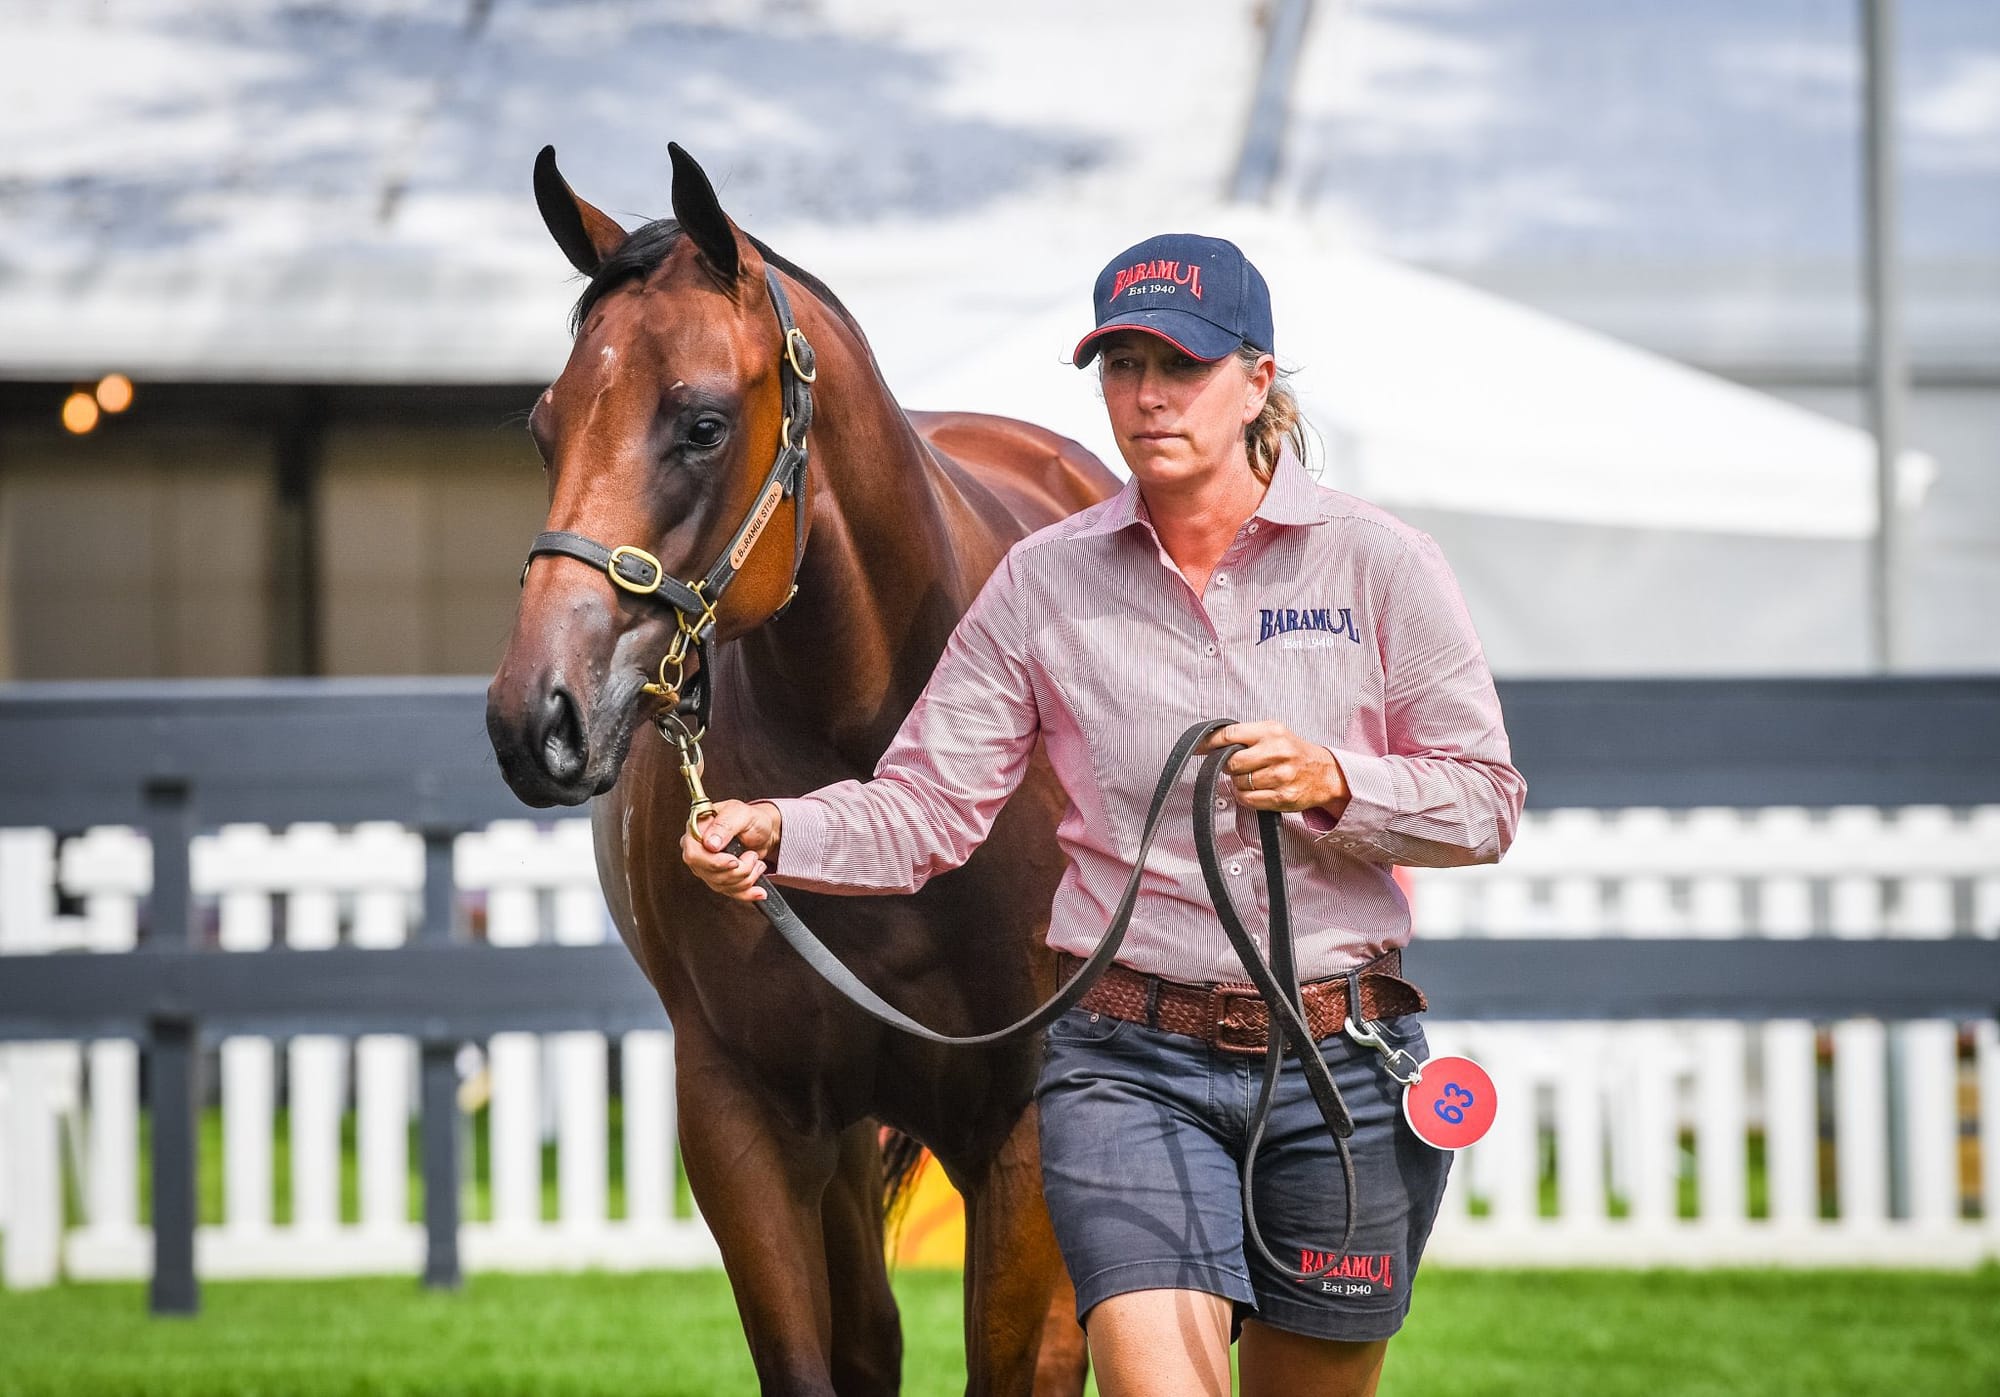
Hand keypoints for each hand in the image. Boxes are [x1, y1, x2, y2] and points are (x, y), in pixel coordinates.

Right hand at [679, 800, 782, 902]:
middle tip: (752, 857)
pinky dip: (747, 893)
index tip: (734, 861)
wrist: (764, 832)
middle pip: (707, 873)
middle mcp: (698, 849)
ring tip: (755, 861)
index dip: (714, 862)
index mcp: (697, 829)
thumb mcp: (742, 814)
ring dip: (745, 877)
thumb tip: (709, 843)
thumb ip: (725, 825)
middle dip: (736, 871)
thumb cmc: (751, 819)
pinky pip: (729, 893)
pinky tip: (758, 891)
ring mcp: (706, 866)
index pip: (694, 854)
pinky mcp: (718, 878)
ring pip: (720, 885)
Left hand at [1195, 720, 1348, 815]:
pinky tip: (1255, 790)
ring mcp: (1281, 776)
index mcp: (1271, 731)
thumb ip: (1245, 736)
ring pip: (1239, 783)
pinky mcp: (1282, 797)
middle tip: (1237, 766)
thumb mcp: (1273, 733)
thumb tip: (1209, 743)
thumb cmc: (1293, 752)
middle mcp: (1277, 752)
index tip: (1197, 748)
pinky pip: (1248, 800)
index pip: (1230, 735)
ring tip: (1252, 777)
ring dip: (1239, 783)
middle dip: (1229, 766)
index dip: (1209, 743)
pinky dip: (1245, 796)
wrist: (1324, 773)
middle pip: (1231, 762)